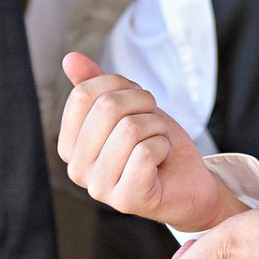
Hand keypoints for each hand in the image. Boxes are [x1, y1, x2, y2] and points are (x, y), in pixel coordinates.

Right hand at [56, 53, 242, 231]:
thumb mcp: (128, 108)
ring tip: (158, 143)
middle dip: (143, 105)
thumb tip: (71, 58)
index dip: (120, 86)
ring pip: (130, 128)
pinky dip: (164, 147)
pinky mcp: (126, 200)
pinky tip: (162, 161)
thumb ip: (97, 85)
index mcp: (69, 145)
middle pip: (107, 107)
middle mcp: (77, 169)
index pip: (84, 93)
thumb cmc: (155, 144)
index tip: (136, 103)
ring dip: (157, 128)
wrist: (188, 183)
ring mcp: (99, 188)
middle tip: (153, 123)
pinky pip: (146, 152)